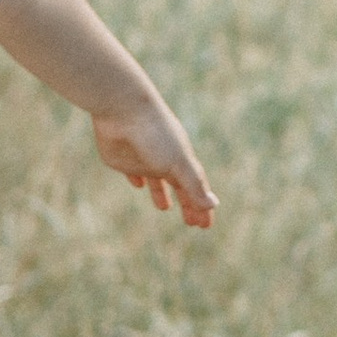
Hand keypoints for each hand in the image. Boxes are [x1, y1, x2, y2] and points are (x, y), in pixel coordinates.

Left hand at [92, 92, 216, 227]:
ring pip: (156, 181)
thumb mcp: (178, 163)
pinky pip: (132, 173)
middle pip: (179, 187)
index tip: (205, 225)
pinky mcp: (122, 160)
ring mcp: (144, 161)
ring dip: (162, 194)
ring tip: (164, 208)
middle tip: (192, 223)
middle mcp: (165, 162)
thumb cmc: (156, 134)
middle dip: (187, 203)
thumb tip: (214, 205)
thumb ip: (194, 184)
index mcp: (181, 163)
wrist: (124, 110)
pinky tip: (137, 185)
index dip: (201, 208)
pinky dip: (137, 180)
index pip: (195, 190)